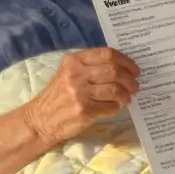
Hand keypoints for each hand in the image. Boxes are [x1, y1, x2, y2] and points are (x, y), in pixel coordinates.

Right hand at [23, 48, 139, 144]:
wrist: (40, 119)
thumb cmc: (57, 96)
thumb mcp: (68, 73)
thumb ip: (90, 67)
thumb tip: (122, 68)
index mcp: (74, 61)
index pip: (107, 54)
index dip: (126, 61)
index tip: (134, 69)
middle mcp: (77, 74)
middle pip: (114, 71)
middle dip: (130, 79)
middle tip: (134, 85)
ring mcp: (80, 93)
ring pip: (115, 89)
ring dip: (126, 95)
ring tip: (127, 98)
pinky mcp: (84, 111)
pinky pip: (110, 107)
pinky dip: (117, 107)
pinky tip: (115, 107)